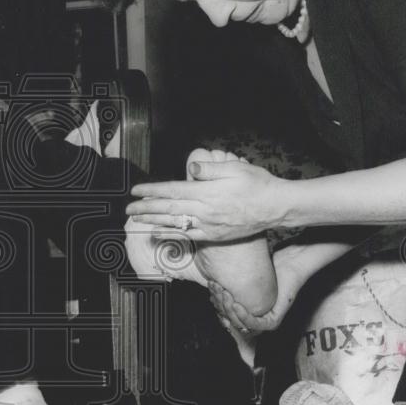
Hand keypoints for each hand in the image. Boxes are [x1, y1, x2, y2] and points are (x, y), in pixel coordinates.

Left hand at [127, 151, 287, 241]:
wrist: (277, 207)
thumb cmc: (258, 184)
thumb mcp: (235, 168)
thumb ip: (209, 169)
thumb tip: (190, 168)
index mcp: (207, 192)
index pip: (172, 191)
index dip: (152, 191)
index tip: (136, 190)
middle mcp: (205, 210)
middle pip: (169, 209)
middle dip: (146, 208)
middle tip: (128, 207)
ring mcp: (210, 225)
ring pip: (175, 223)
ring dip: (153, 221)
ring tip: (136, 219)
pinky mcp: (215, 235)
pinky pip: (188, 235)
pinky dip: (171, 234)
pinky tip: (158, 233)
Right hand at [209, 245, 308, 332]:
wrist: (289, 264)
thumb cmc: (268, 268)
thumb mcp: (243, 278)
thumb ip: (230, 284)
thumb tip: (210, 282)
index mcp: (246, 313)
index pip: (225, 315)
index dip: (216, 303)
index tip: (211, 286)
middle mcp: (255, 321)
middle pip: (230, 320)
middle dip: (219, 304)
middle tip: (215, 287)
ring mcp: (265, 323)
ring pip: (240, 324)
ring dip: (229, 309)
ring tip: (225, 293)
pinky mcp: (274, 322)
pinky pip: (255, 324)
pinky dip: (244, 316)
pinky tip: (237, 304)